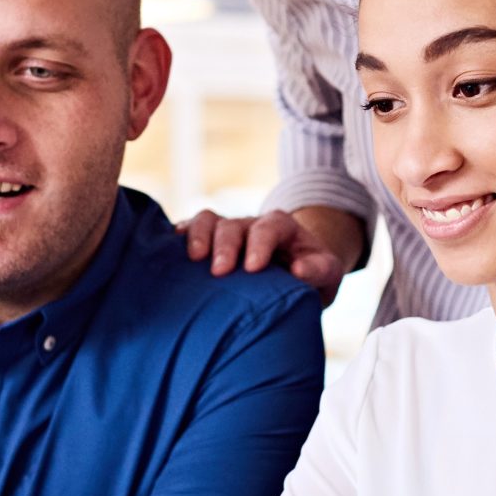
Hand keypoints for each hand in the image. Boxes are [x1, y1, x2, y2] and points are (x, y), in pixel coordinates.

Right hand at [175, 206, 363, 304]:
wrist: (294, 273)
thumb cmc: (311, 275)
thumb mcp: (328, 273)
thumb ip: (318, 270)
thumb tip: (298, 270)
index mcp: (281, 227)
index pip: (269, 227)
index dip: (260, 244)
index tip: (254, 268)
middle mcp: (250, 224)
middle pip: (232, 225)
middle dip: (225, 245)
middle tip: (220, 271)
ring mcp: (226, 231)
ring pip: (207, 221)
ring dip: (198, 237)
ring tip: (193, 259)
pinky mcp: (207, 242)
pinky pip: (188, 230)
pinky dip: (177, 237)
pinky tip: (168, 252)